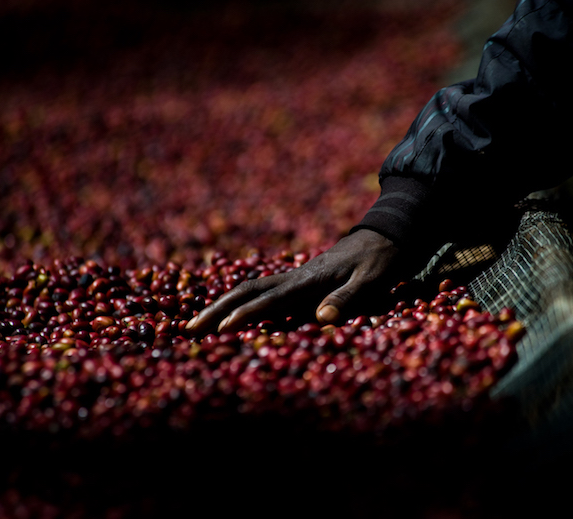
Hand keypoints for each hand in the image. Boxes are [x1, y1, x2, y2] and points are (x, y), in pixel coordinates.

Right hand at [184, 229, 405, 334]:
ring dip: (222, 306)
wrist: (383, 236)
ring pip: (249, 290)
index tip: (222, 330)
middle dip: (217, 310)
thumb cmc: (378, 262)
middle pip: (247, 292)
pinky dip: (238, 302)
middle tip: (189, 330)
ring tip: (197, 324)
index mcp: (309, 280)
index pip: (271, 300)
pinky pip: (260, 292)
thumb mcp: (371, 281)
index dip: (246, 315)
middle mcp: (294, 278)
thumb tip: (320, 318)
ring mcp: (293, 278)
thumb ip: (346, 299)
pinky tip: (226, 314)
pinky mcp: (296, 282)